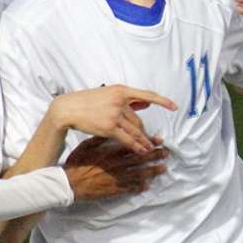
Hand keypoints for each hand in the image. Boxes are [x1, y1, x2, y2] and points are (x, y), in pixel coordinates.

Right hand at [52, 85, 176, 154]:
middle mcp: (120, 101)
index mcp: (121, 91)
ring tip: (150, 150)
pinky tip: (142, 152)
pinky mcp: (109, 127)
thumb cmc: (87, 102)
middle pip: (139, 120)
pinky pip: (127, 139)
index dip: (162, 101)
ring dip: (144, 141)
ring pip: (135, 130)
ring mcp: (115, 114)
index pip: (146, 95)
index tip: (174, 106)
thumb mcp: (108, 96)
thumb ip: (128, 100)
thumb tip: (146, 103)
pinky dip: (136, 146)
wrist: (68, 109)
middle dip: (145, 132)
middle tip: (152, 141)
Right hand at [63, 137, 168, 200]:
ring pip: (138, 174)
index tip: (158, 140)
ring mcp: (116, 178)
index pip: (133, 146)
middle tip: (166, 153)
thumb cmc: (76, 163)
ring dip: (152, 171)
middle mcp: (116, 165)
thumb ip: (100, 139)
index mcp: (110, 152)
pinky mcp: (113, 190)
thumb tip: (112, 131)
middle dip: (154, 156)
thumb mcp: (86, 146)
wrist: (68, 183)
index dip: (147, 142)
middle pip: (139, 160)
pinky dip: (139, 188)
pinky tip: (148, 186)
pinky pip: (129, 189)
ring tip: (163, 168)